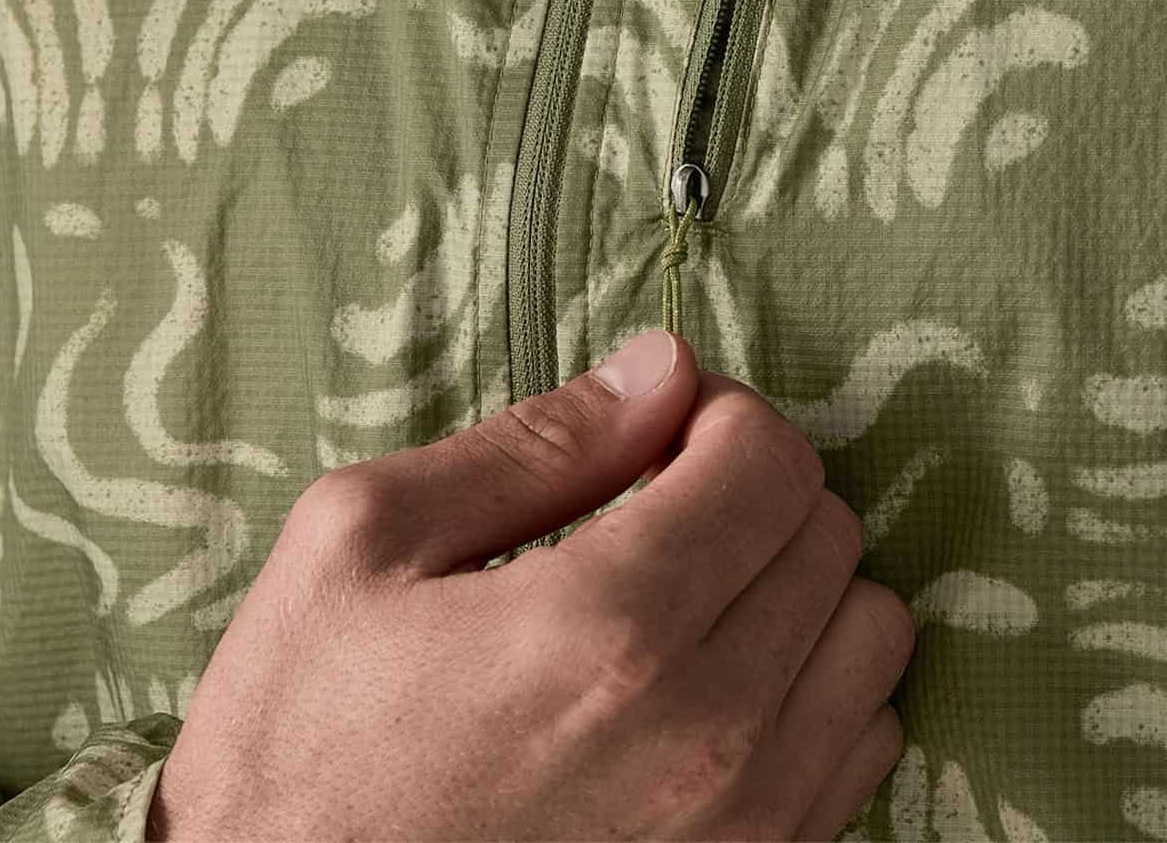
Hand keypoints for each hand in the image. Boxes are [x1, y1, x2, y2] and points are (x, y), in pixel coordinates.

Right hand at [147, 329, 914, 840]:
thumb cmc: (296, 747)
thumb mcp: (363, 546)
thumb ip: (538, 442)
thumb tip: (664, 369)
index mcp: (609, 621)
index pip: (772, 457)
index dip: (719, 418)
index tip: (660, 440)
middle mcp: (706, 728)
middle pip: (828, 533)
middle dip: (755, 494)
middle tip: (666, 513)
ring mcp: (744, 824)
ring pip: (870, 634)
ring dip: (800, 591)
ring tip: (699, 601)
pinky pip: (864, 744)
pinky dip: (817, 695)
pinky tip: (719, 691)